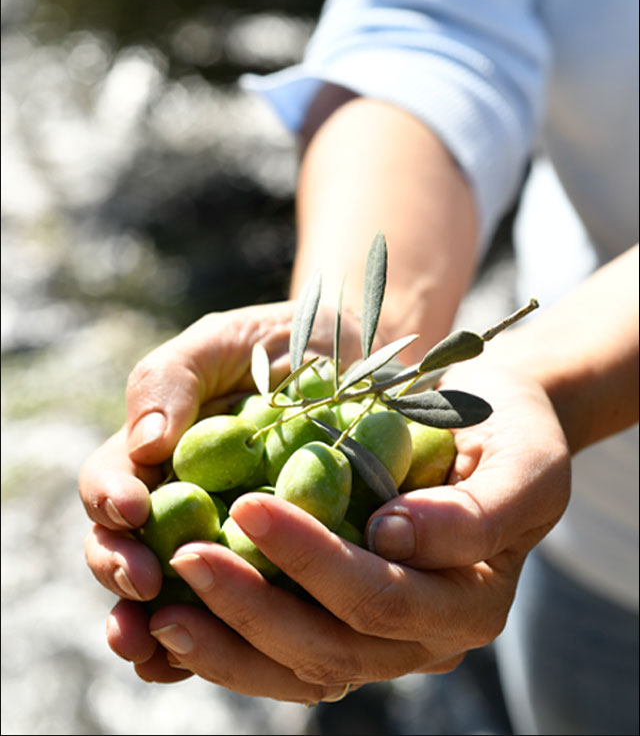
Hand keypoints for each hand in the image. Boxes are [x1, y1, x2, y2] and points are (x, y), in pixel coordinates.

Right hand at [79, 301, 361, 689]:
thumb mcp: (225, 343)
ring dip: (158, 625)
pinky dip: (222, 640)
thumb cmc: (282, 343)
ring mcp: (228, 542)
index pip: (111, 486)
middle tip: (144, 584)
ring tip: (158, 643)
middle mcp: (182, 506)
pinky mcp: (281, 568)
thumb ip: (174, 378)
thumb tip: (145, 444)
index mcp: (158, 456)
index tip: (131, 510)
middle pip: (129, 551)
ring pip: (177, 595)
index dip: (110, 501)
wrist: (361, 361)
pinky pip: (245, 611)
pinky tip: (216, 657)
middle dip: (122, 572)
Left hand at [82, 327, 569, 700]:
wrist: (495, 428)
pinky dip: (231, 647)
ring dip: (228, 643)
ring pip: (300, 666)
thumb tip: (390, 535)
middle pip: (331, 644)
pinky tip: (177, 622)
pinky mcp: (348, 627)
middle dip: (252, 605)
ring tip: (160, 613)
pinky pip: (286, 656)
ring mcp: (385, 642)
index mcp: (470, 601)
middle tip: (185, 557)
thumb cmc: (512, 432)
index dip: (312, 560)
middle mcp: (426, 636)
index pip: (380, 593)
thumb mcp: (521, 461)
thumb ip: (475, 511)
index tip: (248, 507)